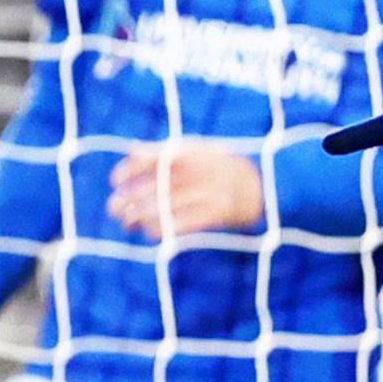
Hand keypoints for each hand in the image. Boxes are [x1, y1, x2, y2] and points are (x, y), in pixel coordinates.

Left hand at [104, 143, 266, 239]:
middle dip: (126, 199)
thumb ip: (169, 152)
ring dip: (137, 218)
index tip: (115, 180)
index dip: (129, 169)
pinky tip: (149, 231)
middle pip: (151, 186)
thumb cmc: (223, 169)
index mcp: (193, 151)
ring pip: (160, 208)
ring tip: (128, 223)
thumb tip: (133, 151)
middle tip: (114, 208)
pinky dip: (158, 229)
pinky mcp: (217, 213)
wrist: (268, 186)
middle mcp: (199, 169)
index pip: (151, 157)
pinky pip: (177, 224)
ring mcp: (209, 191)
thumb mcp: (201, 151)